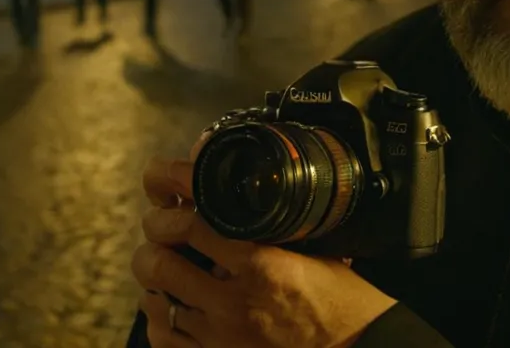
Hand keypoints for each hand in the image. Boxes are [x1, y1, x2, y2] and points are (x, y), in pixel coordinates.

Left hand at [134, 151, 394, 347]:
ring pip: (156, 302)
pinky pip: (165, 338)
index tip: (167, 203)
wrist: (357, 345)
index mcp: (262, 264)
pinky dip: (159, 318)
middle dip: (152, 244)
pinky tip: (168, 305)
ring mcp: (222, 337)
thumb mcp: (314, 248)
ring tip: (165, 268)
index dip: (169, 211)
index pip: (191, 225)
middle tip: (160, 236)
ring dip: (156, 280)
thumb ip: (272, 220)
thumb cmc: (339, 296)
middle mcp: (235, 302)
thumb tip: (233, 179)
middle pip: (159, 265)